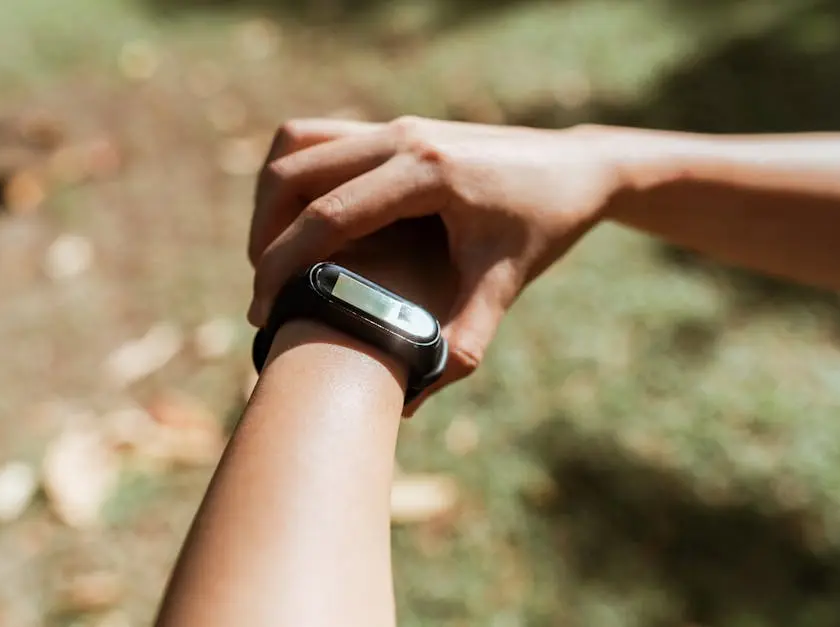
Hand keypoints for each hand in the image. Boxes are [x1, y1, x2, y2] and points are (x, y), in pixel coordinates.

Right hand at [248, 116, 627, 404]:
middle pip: (292, 172)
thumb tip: (411, 401)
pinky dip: (296, 180)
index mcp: (427, 172)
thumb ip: (459, 343)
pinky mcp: (393, 128)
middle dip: (264, 236)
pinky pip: (317, 141)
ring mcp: (395, 125)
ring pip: (295, 145)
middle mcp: (402, 136)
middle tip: (268, 292)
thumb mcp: (505, 285)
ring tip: (278, 259)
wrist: (576, 169)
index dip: (284, 268)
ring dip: (272, 201)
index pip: (327, 215)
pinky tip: (310, 226)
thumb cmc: (545, 225)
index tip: (263, 313)